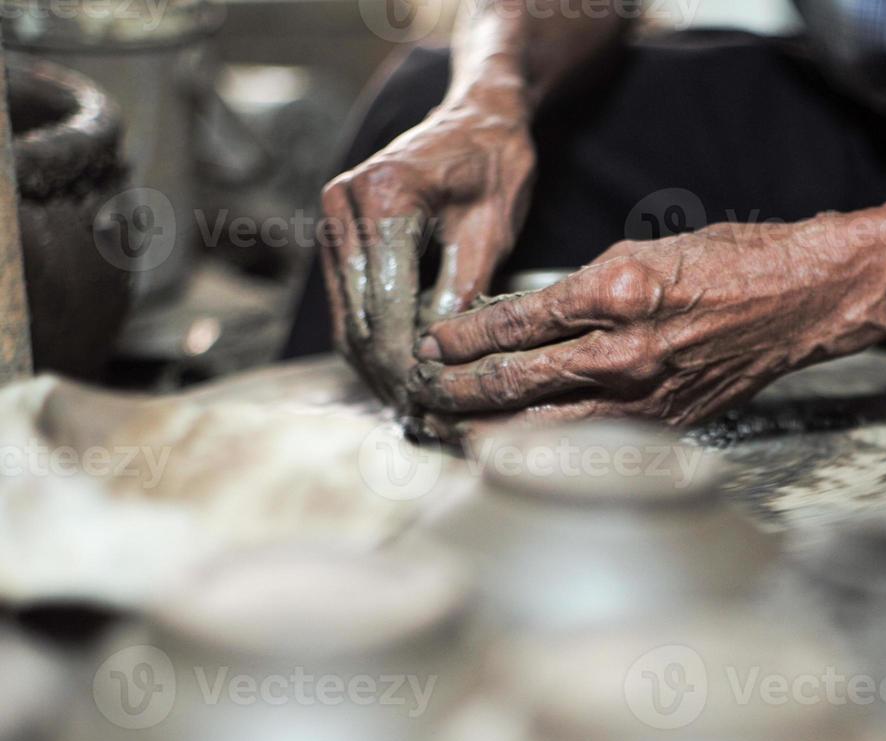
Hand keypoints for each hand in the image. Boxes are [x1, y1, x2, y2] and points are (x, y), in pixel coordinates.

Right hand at [321, 98, 534, 409]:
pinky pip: (349, 303)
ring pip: (347, 317)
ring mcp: (332, 218)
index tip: (434, 400)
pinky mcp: (335, 234)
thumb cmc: (494, 164)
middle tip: (424, 418)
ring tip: (412, 408)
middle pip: (360, 316)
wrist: (474, 118)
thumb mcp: (493, 227)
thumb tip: (443, 356)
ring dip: (376, 367)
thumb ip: (465, 289)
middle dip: (391, 373)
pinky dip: (371, 343)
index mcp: (384, 196)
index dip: (410, 360)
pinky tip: (399, 377)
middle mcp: (343, 204)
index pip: (389, 303)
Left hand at [407, 216, 885, 426]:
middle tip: (418, 395)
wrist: (798, 301)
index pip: (513, 324)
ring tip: (447, 432)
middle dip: (455, 392)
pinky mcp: (665, 426)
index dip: (461, 340)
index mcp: (618, 292)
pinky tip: (514, 451)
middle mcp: (627, 351)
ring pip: (544, 428)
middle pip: (514, 384)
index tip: (430, 346)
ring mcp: (647, 396)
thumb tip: (516, 324)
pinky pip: (589, 444)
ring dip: (487, 432)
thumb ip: (577, 291)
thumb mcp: (639, 253)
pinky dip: (545, 448)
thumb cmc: (724, 265)